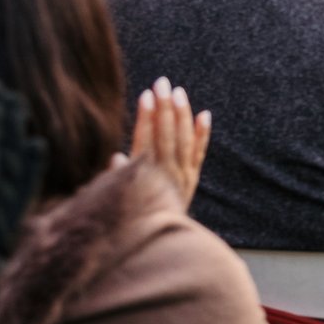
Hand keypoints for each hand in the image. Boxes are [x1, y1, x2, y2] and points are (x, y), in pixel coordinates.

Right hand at [126, 78, 210, 203]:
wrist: (158, 240)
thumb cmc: (131, 214)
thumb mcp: (118, 198)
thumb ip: (119, 177)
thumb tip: (118, 158)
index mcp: (144, 176)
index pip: (145, 140)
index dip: (146, 117)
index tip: (146, 95)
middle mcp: (166, 173)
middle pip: (166, 135)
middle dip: (164, 108)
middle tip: (162, 83)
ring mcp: (182, 175)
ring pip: (183, 140)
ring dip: (182, 115)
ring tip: (179, 92)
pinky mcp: (192, 178)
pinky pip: (199, 153)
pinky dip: (202, 134)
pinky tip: (204, 115)